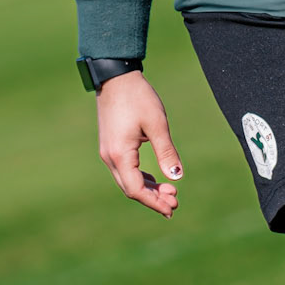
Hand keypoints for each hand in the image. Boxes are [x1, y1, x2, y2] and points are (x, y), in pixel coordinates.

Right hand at [95, 73, 182, 216]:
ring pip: (127, 180)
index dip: (154, 202)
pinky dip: (140, 177)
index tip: (172, 207)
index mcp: (120, 154)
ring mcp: (108, 152)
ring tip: (170, 192)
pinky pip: (125, 170)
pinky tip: (155, 179)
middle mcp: (110, 157)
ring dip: (148, 189)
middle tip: (175, 203)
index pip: (136, 189)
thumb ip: (167, 152)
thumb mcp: (157, 124)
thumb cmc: (137, 97)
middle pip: (131, 189)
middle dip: (153, 199)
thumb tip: (176, 177)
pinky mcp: (111, 146)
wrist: (116, 77)